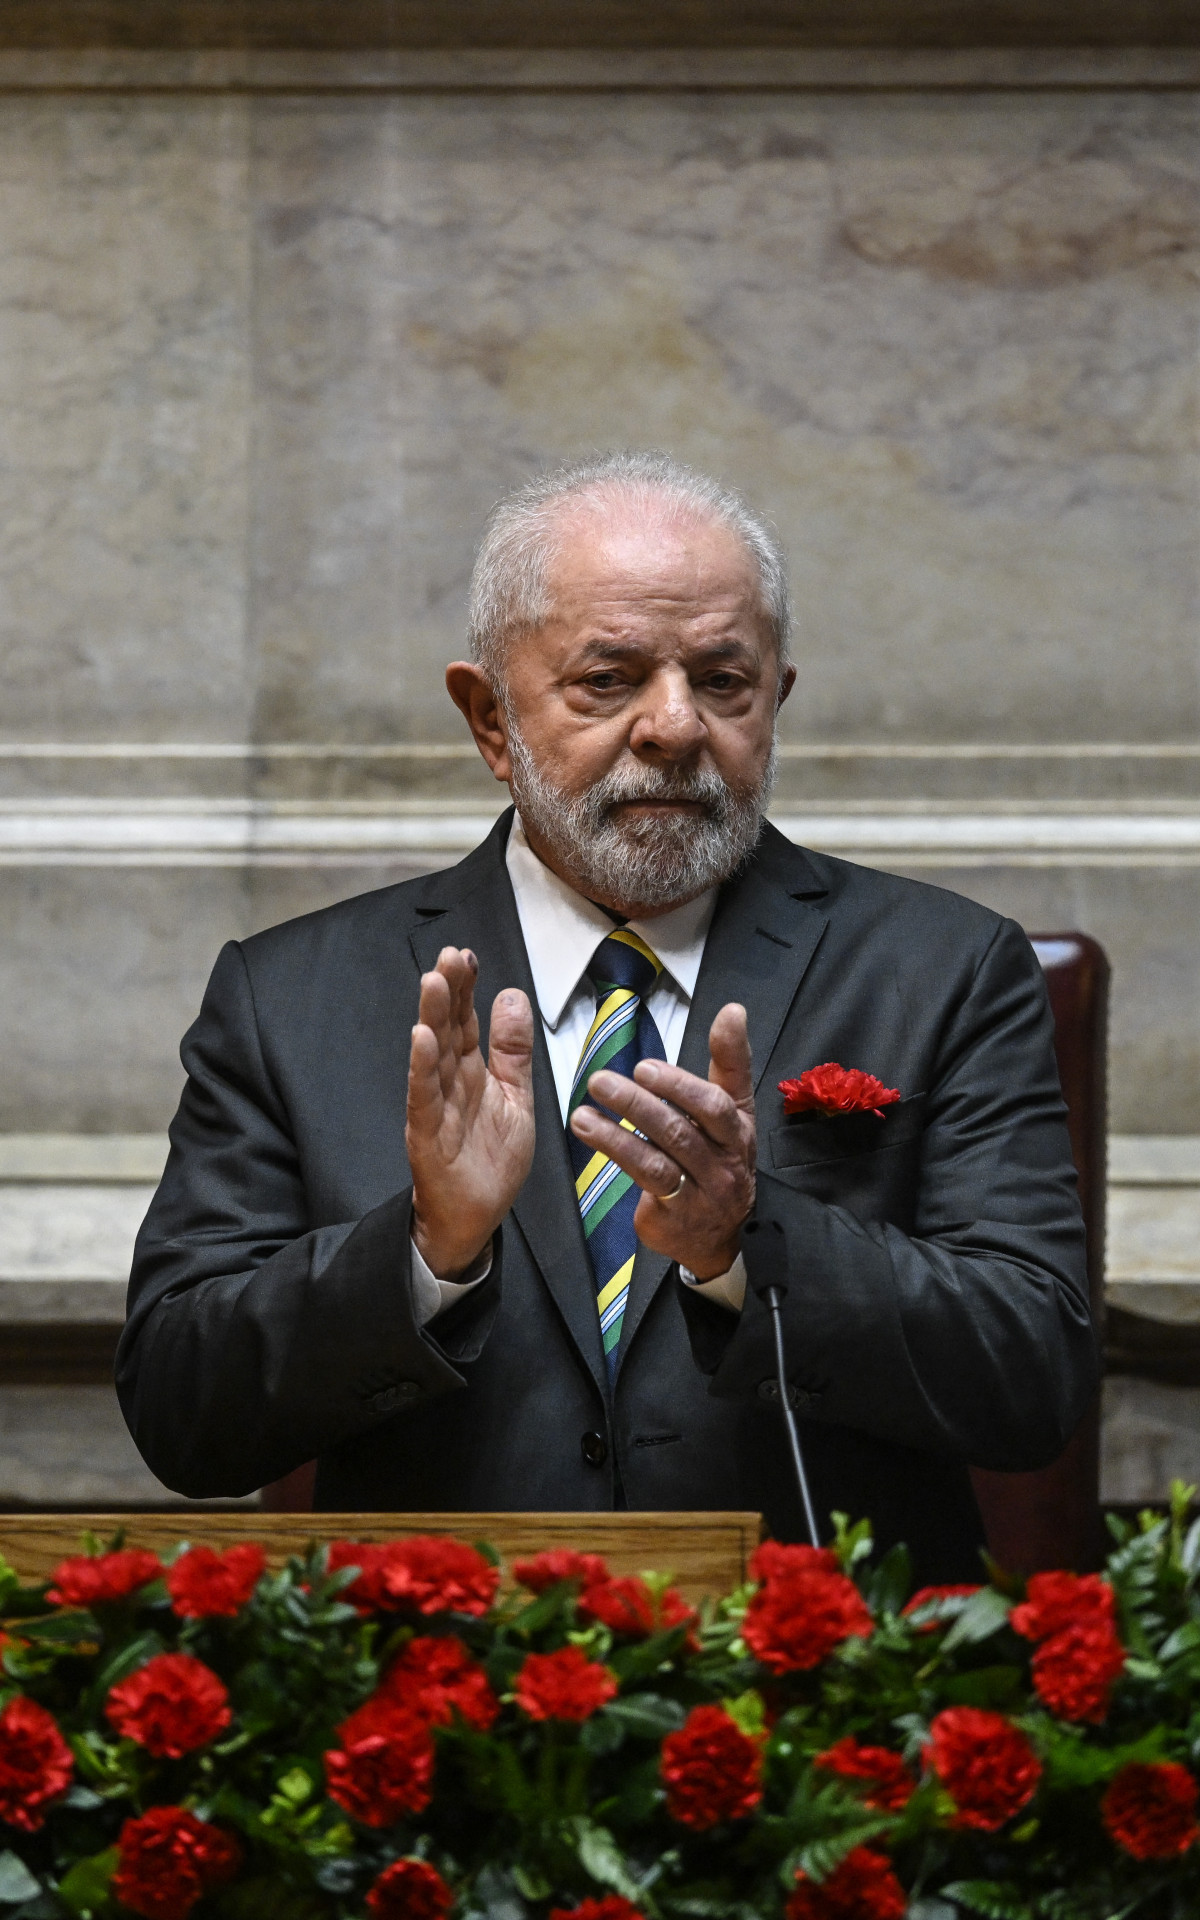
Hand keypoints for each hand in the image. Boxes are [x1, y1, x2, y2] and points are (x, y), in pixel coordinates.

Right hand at [406, 947, 535, 1278]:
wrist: (474, 1217)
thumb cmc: (490, 1160)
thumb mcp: (516, 1097)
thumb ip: (513, 1050)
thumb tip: (512, 995)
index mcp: (473, 1072)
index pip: (466, 1021)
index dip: (466, 988)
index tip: (466, 954)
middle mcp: (451, 1084)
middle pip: (447, 1029)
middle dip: (448, 991)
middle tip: (450, 955)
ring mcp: (435, 1107)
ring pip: (432, 1056)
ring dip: (432, 1018)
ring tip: (433, 982)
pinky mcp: (427, 1135)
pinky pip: (424, 1097)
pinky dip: (422, 1068)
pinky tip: (421, 1040)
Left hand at [568, 1002, 755, 1279]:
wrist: (718, 1239)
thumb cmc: (718, 1163)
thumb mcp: (731, 1114)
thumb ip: (729, 1063)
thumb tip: (733, 1011)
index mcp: (738, 1130)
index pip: (720, 1099)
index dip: (696, 1074)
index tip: (663, 1055)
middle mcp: (725, 1159)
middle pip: (690, 1123)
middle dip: (648, 1097)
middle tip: (610, 1077)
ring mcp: (703, 1188)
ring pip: (664, 1149)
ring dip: (624, 1122)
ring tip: (589, 1103)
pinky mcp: (676, 1211)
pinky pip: (646, 1177)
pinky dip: (618, 1151)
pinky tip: (591, 1132)